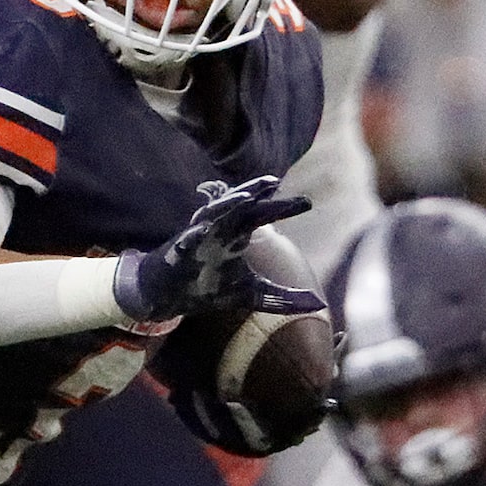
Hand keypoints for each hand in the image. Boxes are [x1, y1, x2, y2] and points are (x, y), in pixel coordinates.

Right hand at [112, 179, 312, 322]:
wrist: (169, 297)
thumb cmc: (208, 286)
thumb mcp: (252, 294)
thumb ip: (281, 298)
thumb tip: (316, 303)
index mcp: (238, 235)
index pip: (264, 214)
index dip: (283, 208)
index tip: (307, 203)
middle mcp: (219, 230)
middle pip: (240, 205)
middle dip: (255, 192)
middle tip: (275, 183)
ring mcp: (198, 237)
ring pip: (214, 214)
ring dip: (227, 203)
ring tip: (246, 196)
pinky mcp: (178, 251)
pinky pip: (187, 239)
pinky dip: (194, 233)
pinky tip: (203, 227)